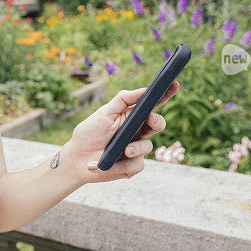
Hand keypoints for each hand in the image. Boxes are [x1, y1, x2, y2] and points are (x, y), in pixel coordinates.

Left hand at [63, 81, 178, 184]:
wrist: (77, 159)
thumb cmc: (89, 133)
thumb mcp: (104, 113)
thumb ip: (123, 100)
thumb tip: (143, 90)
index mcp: (131, 116)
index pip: (151, 104)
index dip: (164, 94)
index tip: (174, 84)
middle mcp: (137, 132)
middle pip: (158, 124)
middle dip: (157, 121)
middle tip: (150, 119)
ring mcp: (136, 149)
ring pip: (148, 146)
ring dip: (136, 148)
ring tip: (123, 150)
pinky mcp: (132, 166)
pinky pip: (138, 165)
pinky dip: (123, 165)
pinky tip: (110, 164)